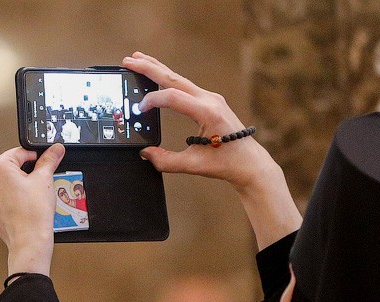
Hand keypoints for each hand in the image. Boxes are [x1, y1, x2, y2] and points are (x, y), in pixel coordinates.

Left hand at [0, 144, 65, 276]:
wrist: (29, 240)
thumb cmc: (33, 213)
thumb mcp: (45, 179)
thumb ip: (49, 159)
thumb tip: (55, 149)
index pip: (20, 152)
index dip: (36, 157)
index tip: (45, 163)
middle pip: (11, 167)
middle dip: (26, 173)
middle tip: (40, 183)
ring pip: (6, 183)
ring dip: (18, 186)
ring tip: (32, 197)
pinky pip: (1, 198)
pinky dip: (12, 199)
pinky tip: (24, 206)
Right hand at [123, 51, 301, 248]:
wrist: (250, 162)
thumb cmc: (227, 163)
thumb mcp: (193, 165)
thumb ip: (166, 160)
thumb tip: (145, 154)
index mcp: (207, 112)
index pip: (173, 97)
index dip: (152, 100)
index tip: (139, 108)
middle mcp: (210, 100)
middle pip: (174, 78)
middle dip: (150, 68)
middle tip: (129, 60)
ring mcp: (211, 98)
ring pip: (179, 78)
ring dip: (158, 69)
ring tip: (138, 58)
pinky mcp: (210, 101)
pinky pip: (186, 85)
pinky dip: (168, 79)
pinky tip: (158, 75)